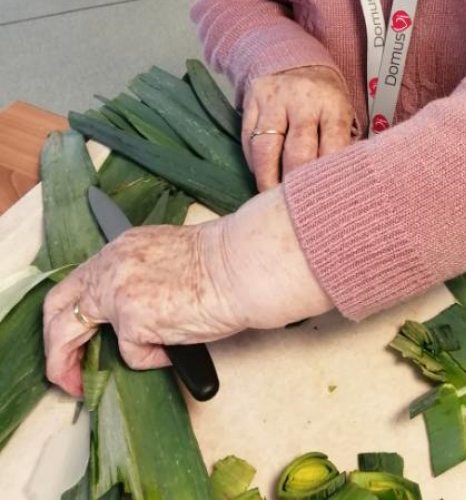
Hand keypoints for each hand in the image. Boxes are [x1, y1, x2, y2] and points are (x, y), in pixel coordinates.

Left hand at [43, 188, 332, 396]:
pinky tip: (175, 347)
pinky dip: (152, 358)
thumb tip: (132, 313)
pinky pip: (132, 354)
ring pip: (74, 335)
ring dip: (76, 365)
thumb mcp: (168, 259)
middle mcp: (113, 264)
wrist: (245, 264)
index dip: (70, 314)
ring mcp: (118, 291)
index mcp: (123, 246)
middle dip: (55, 346)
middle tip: (66, 373)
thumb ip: (140, 278)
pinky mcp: (133, 319)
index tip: (81, 337)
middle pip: (58, 307)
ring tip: (81, 385)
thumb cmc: (225, 262)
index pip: (78, 281)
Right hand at [242, 66, 354, 189]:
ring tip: (270, 197)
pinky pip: (247, 139)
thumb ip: (341, 145)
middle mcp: (303, 99)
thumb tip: (340, 185)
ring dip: (267, 178)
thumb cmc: (324, 100)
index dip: (326, 178)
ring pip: (266, 148)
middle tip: (295, 207)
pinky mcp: (252, 100)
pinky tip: (261, 173)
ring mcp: (275, 98)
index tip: (323, 200)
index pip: (332, 147)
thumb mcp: (343, 114)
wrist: (297, 63)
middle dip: (295, 184)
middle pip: (297, 152)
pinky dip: (253, 161)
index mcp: (333, 105)